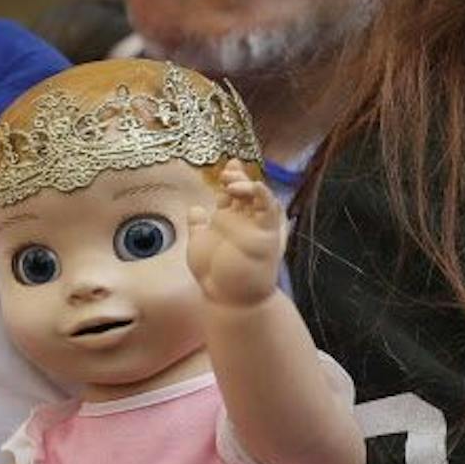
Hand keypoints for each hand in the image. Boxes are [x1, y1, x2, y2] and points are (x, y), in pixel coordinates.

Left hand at [186, 159, 284, 308]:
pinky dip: (262, 195)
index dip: (232, 177)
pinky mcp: (266, 235)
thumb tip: (195, 209)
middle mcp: (246, 221)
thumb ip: (198, 226)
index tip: (226, 165)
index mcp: (231, 220)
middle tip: (227, 171)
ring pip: (260, 197)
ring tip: (231, 181)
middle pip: (246, 191)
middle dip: (239, 177)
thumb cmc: (214, 275)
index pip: (234, 193)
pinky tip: (251, 186)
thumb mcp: (200, 244)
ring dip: (248, 184)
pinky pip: (269, 210)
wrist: (228, 298)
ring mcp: (257, 227)